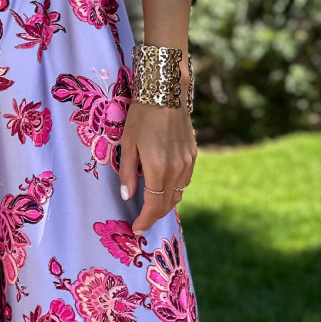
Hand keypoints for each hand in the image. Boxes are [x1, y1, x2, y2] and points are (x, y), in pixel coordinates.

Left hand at [118, 98, 196, 234]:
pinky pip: (185, 182)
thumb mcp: (127, 144)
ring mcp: (187, 163)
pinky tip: (164, 187)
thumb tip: (127, 196)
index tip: (135, 228)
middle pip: (167, 204)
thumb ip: (127, 173)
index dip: (144, 220)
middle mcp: (176, 169)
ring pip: (178, 194)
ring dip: (165, 204)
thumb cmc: (141, 116)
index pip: (153, 206)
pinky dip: (175, 190)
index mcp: (157, 168)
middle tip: (141, 221)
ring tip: (151, 207)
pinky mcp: (193, 155)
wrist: (166, 93)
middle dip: (153, 217)